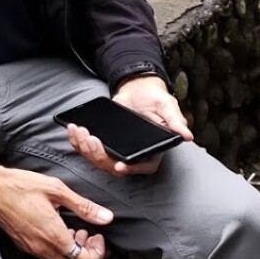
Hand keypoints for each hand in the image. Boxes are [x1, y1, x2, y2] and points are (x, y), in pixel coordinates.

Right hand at [0, 165, 111, 258]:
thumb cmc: (20, 185)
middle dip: (88, 256)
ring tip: (74, 230)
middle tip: (89, 236)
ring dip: (74, 253)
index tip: (97, 236)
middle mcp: (42, 247)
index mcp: (53, 235)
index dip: (97, 252)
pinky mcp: (24, 245)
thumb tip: (105, 217)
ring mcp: (32, 249)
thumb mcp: (56, 189)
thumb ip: (83, 206)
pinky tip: (59, 229)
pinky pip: (48, 257)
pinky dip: (60, 249)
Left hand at [68, 75, 193, 176]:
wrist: (138, 89)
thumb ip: (175, 122)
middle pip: (113, 165)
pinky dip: (77, 141)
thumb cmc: (155, 99)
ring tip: (79, 130)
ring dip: (85, 148)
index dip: (131, 169)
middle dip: (98, 154)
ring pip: (97, 159)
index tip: (119, 165)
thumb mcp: (167, 107)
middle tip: (90, 138)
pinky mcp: (103, 142)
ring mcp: (116, 150)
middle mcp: (133, 155)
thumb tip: (187, 136)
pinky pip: (88, 149)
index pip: (142, 167)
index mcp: (152, 152)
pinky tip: (72, 129)